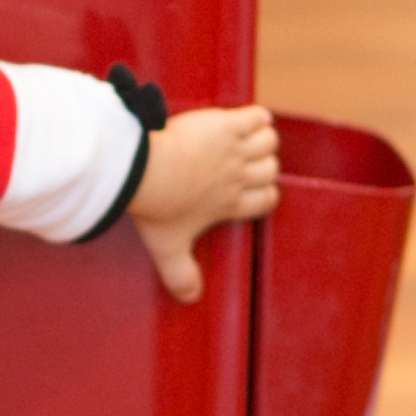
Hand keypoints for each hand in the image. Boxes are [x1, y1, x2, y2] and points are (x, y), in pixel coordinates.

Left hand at [132, 103, 279, 303]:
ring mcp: (234, 149)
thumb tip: (189, 299)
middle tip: (245, 161)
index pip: (266, 200)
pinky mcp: (225, 124)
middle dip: (263, 165)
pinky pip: (256, 117)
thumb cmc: (156, 207)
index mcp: (229, 204)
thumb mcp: (167, 249)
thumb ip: (180, 275)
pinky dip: (257, 116)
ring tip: (247, 137)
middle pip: (270, 169)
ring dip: (262, 138)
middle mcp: (238, 176)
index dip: (264, 194)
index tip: (254, 189)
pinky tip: (251, 117)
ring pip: (269, 142)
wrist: (145, 170)